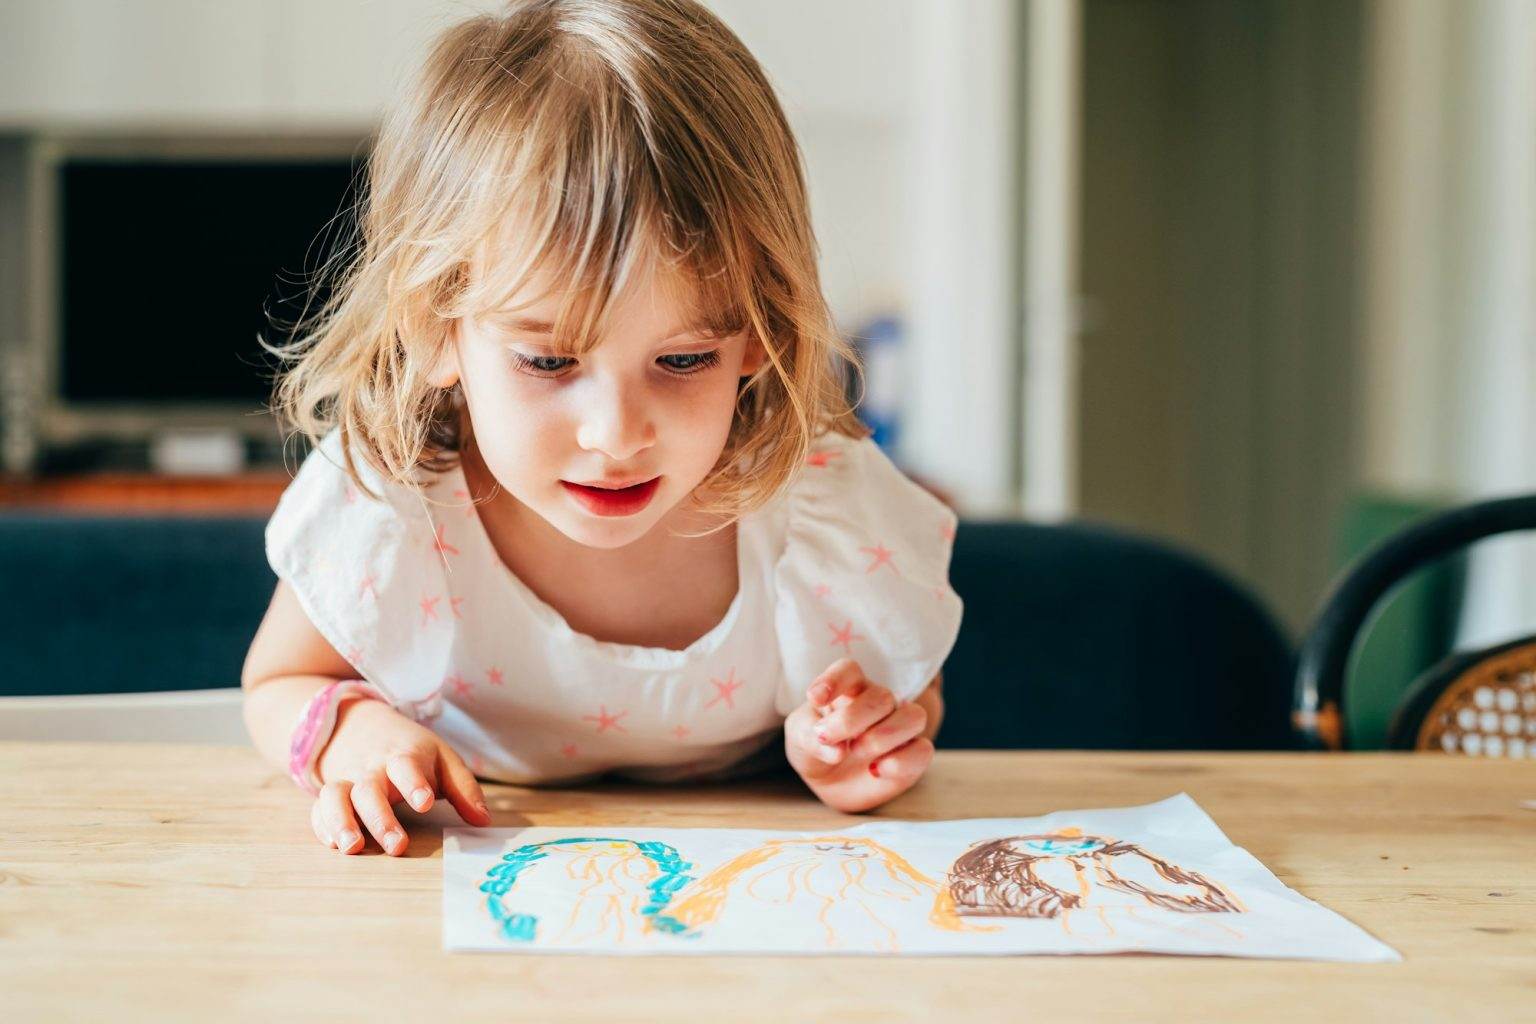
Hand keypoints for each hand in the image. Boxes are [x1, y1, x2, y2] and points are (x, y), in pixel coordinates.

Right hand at [309, 696, 491, 855]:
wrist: (361, 725)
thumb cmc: (412, 751)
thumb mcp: (442, 759)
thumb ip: (464, 789)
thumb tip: (484, 820)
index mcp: (403, 757)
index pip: (407, 766)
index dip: (414, 783)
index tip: (424, 802)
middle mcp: (372, 769)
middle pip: (370, 790)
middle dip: (382, 818)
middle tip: (398, 846)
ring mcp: (347, 781)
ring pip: (335, 797)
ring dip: (341, 822)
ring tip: (353, 848)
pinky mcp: (329, 794)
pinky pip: (318, 809)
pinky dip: (322, 825)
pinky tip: (334, 845)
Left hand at [783, 659, 934, 813]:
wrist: (831, 784)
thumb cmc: (816, 749)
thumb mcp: (798, 740)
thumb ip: (808, 737)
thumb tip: (838, 751)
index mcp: (849, 689)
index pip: (850, 670)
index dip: (835, 680)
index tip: (815, 699)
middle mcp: (879, 703)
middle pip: (881, 696)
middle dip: (852, 719)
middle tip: (828, 736)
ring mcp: (899, 727)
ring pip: (914, 717)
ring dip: (883, 736)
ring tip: (856, 751)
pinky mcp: (913, 755)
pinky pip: (923, 750)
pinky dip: (900, 762)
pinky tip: (875, 770)